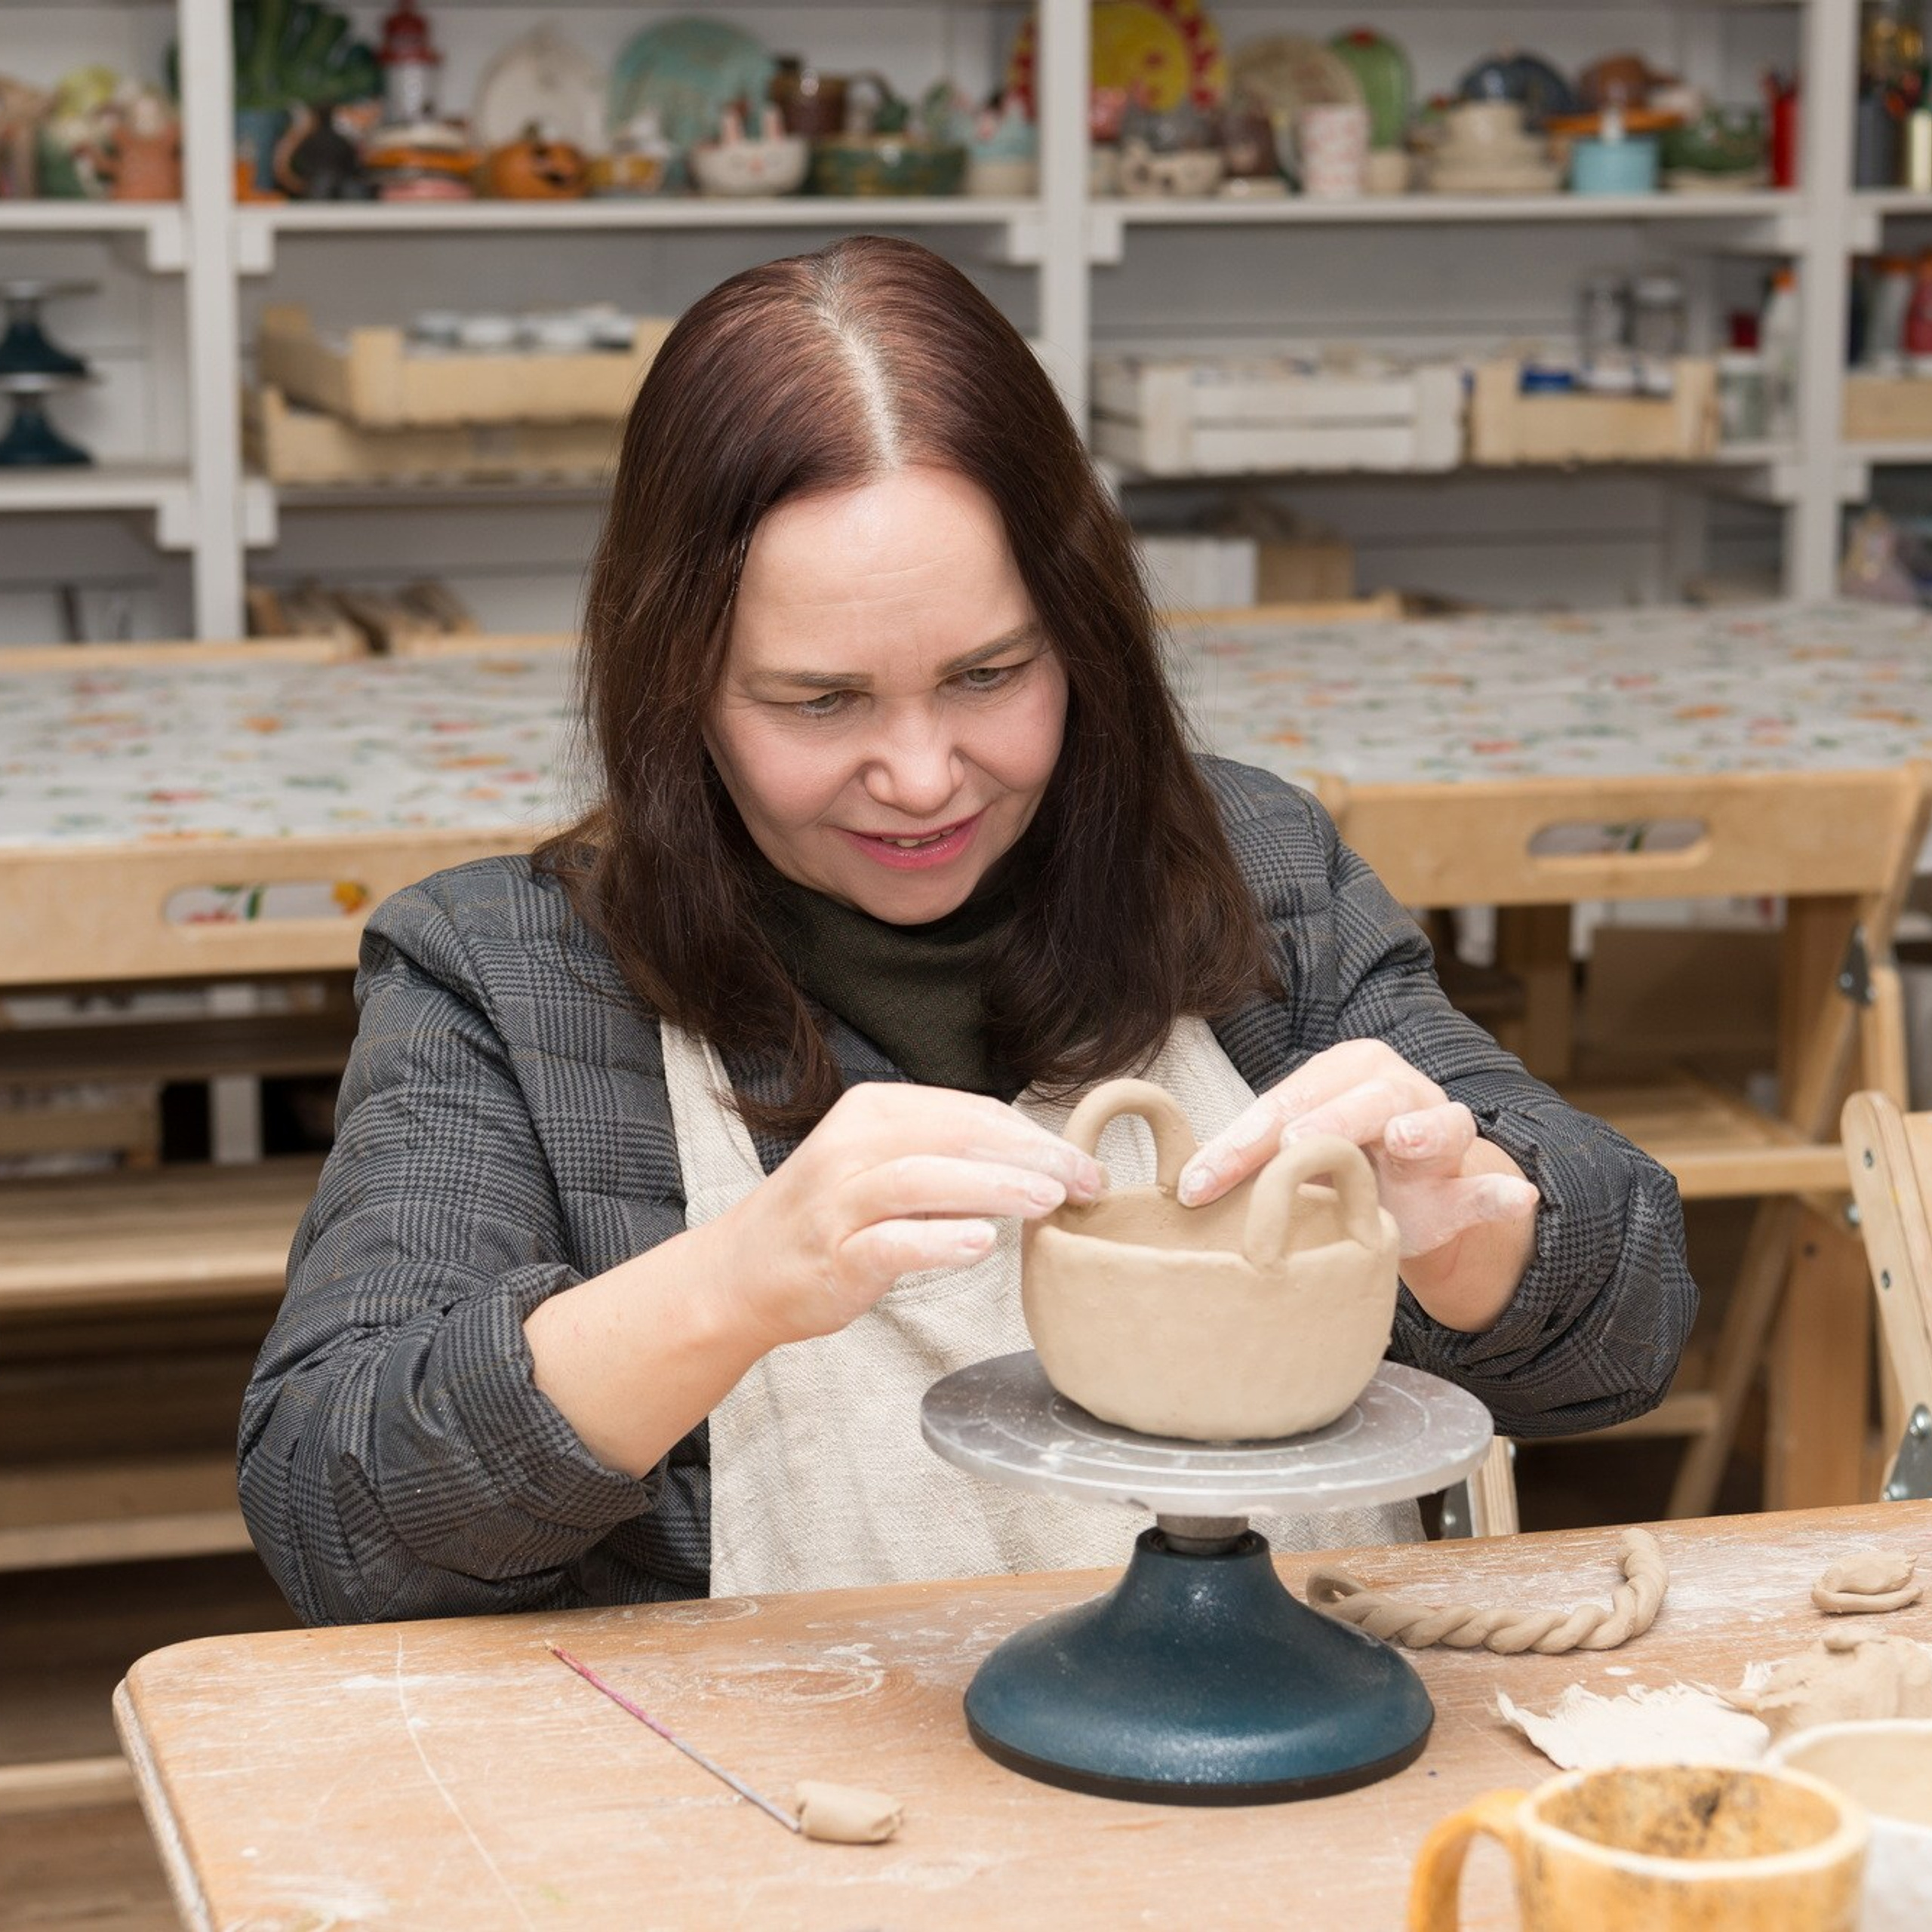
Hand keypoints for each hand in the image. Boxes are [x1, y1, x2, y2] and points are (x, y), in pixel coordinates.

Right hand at [713, 1083, 1104, 1348]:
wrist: (742, 1271)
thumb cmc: (830, 1219)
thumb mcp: (885, 1166)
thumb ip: (948, 1158)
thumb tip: (1041, 1164)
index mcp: (873, 1111)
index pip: (970, 1111)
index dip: (1035, 1135)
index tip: (1083, 1163)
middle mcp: (853, 1145)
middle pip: (956, 1136)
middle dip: (1031, 1157)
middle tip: (1086, 1182)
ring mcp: (839, 1200)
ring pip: (924, 1179)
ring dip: (993, 1187)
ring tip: (1048, 1202)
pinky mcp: (833, 1253)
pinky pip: (890, 1242)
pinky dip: (938, 1240)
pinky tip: (981, 1244)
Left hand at [1176, 1039, 1538, 1264]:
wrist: (1403, 1197)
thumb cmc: (1329, 1167)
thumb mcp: (1287, 1158)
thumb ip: (1248, 1162)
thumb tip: (1179, 1183)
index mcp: (1338, 1072)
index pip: (1282, 1104)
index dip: (1237, 1146)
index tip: (1195, 1184)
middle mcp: (1391, 1086)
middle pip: (1355, 1103)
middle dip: (1323, 1125)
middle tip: (1295, 1146)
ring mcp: (1439, 1127)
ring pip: (1436, 1123)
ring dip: (1425, 1131)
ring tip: (1410, 1140)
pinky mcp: (1469, 1178)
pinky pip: (1489, 1186)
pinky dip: (1501, 1193)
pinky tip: (1515, 1195)